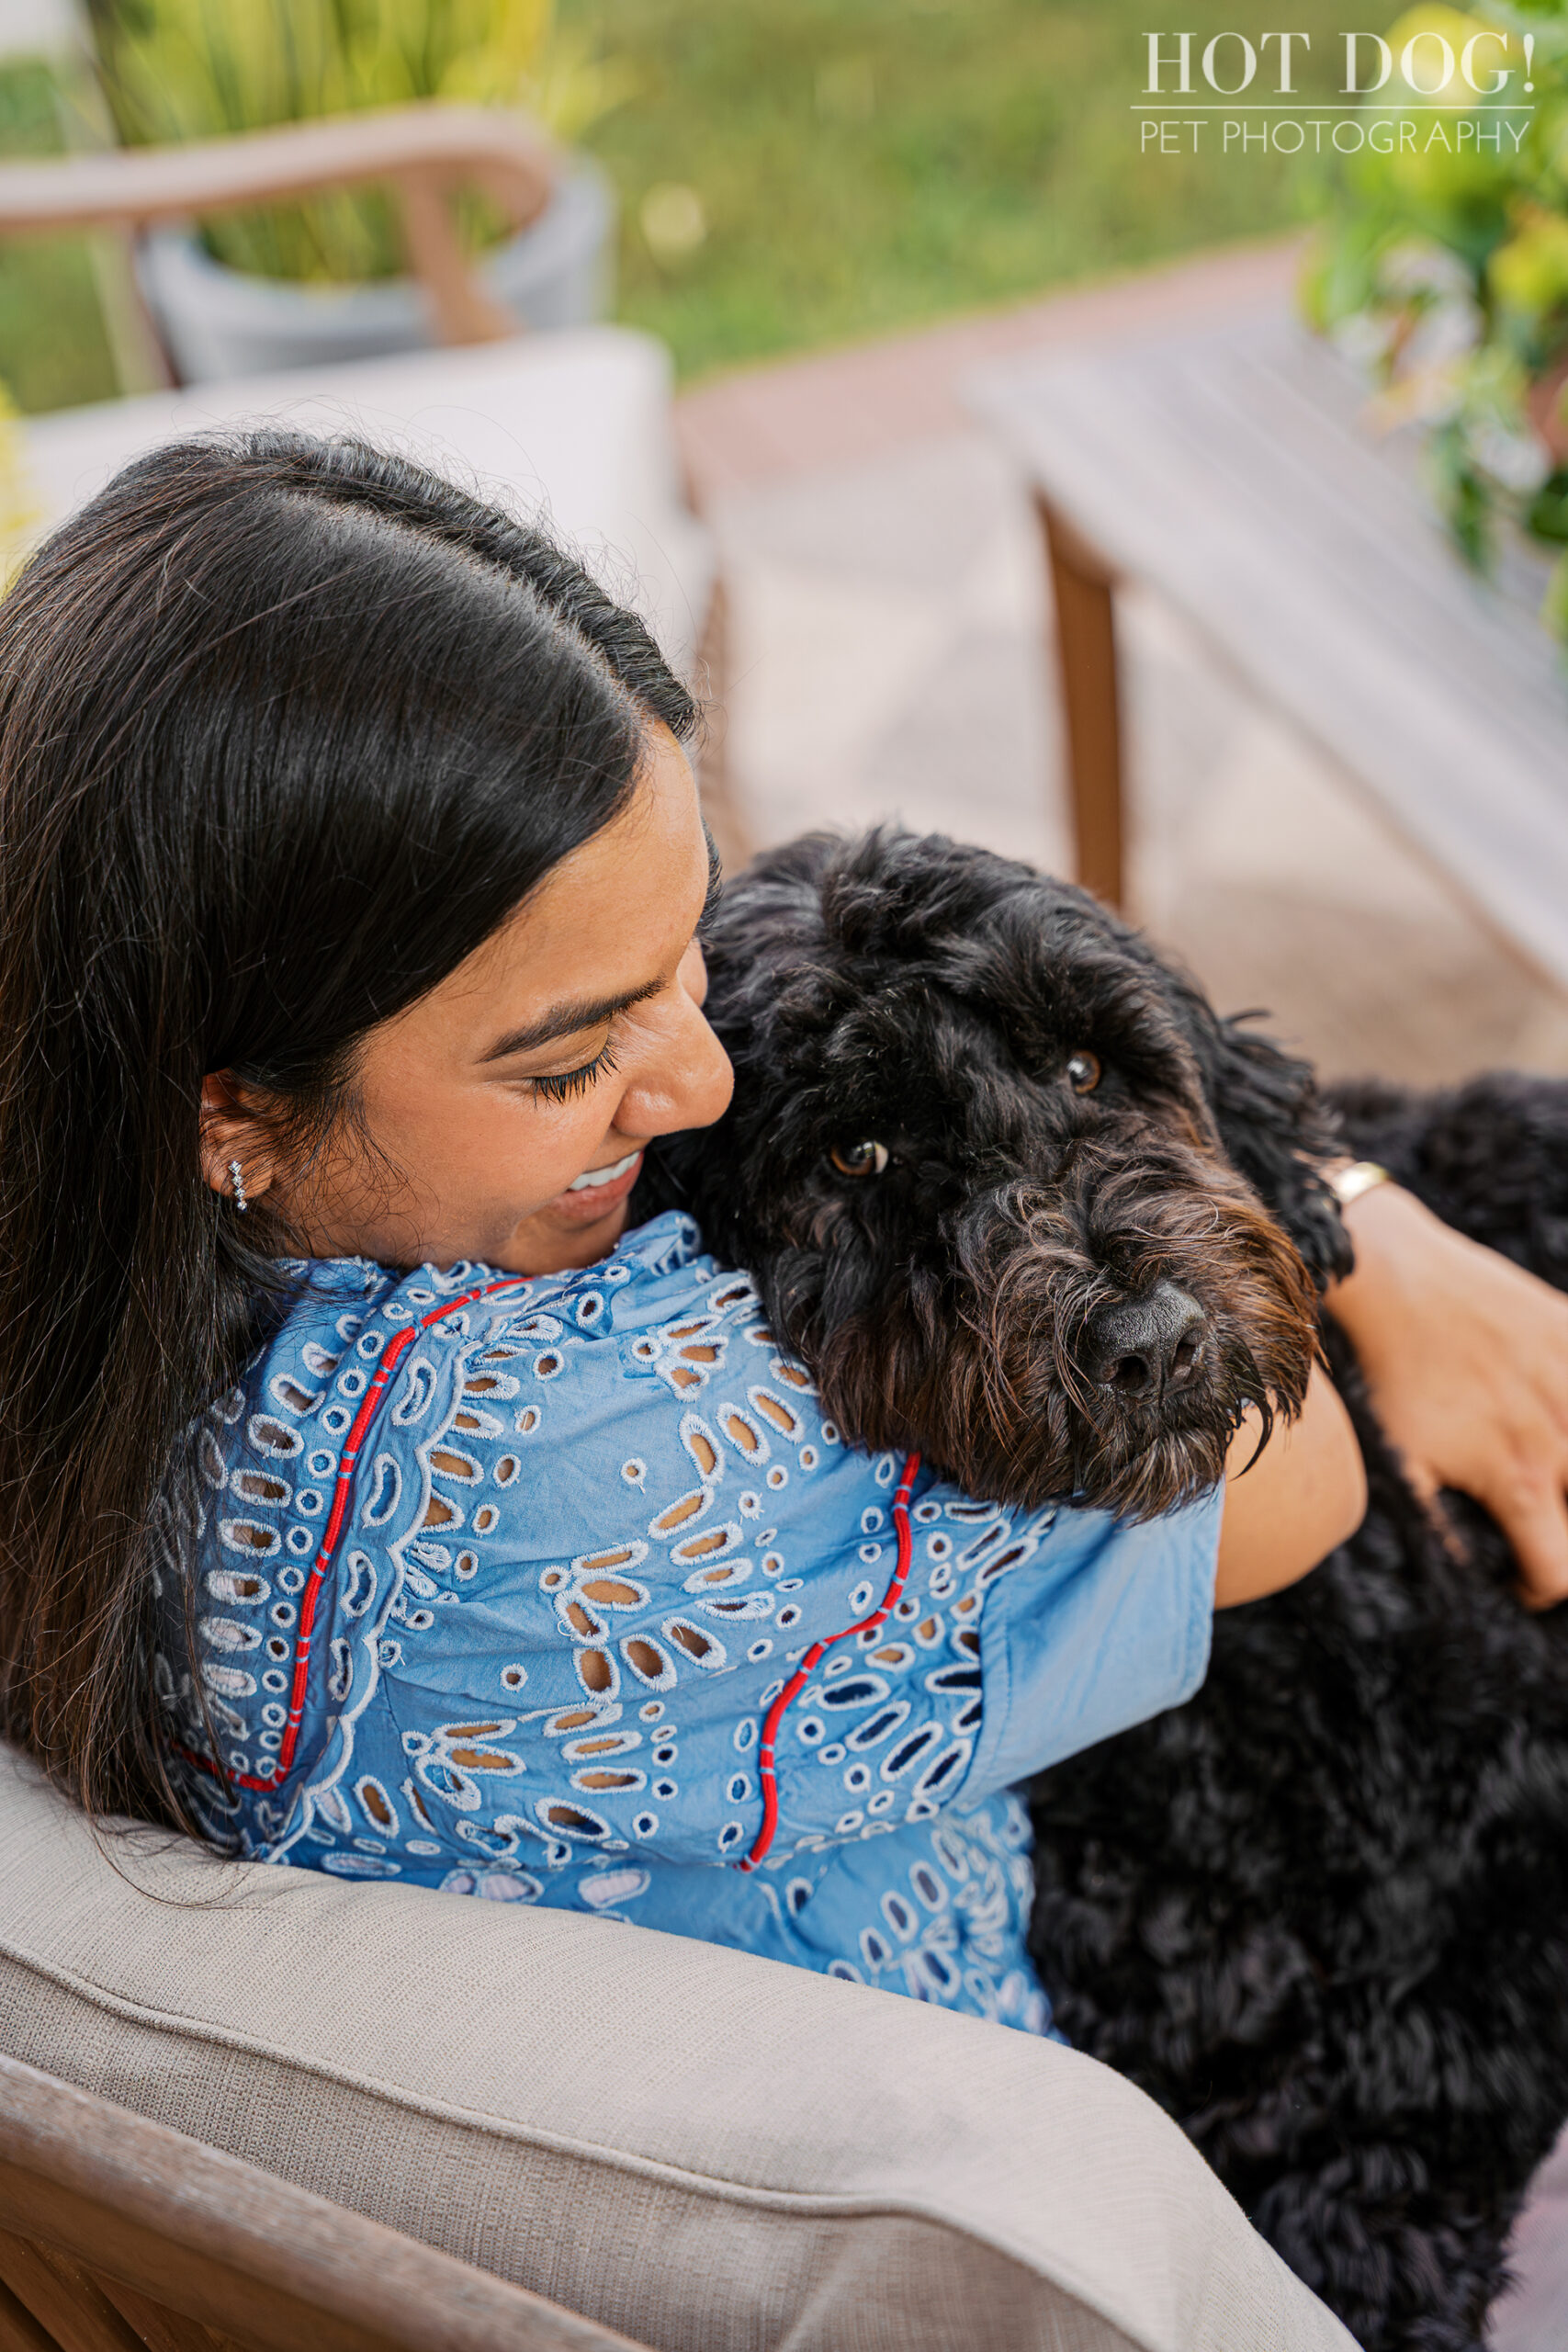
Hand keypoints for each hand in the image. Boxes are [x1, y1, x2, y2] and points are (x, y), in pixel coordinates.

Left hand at [1325, 1181, 1567, 1607]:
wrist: (1396, 1279)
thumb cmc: (1390, 1377)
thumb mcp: (1400, 1464)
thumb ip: (1441, 1529)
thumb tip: (1469, 1576)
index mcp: (1521, 1479)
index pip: (1562, 1571)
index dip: (1537, 1584)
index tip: (1518, 1572)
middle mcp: (1565, 1437)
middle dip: (1561, 1524)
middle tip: (1532, 1512)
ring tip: (1540, 1462)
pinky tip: (1546, 1404)